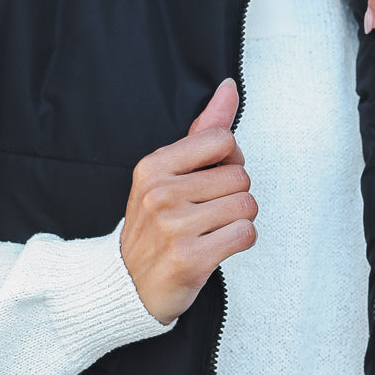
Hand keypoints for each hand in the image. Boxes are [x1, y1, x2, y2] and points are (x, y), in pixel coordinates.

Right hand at [120, 79, 257, 323]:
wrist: (128, 286)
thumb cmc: (155, 226)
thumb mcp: (167, 174)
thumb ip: (203, 131)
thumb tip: (230, 88)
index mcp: (153, 166)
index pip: (223, 140)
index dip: (229, 160)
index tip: (212, 179)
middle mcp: (160, 193)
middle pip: (240, 177)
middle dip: (235, 195)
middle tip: (208, 213)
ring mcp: (173, 227)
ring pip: (247, 206)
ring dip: (239, 221)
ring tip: (210, 230)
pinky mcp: (190, 258)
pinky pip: (246, 234)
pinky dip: (240, 241)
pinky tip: (216, 247)